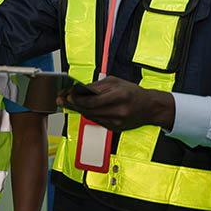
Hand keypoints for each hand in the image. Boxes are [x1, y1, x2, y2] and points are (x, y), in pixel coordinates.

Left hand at [56, 76, 173, 131]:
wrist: (150, 108)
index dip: (78, 99)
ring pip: (91, 116)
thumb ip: (98, 86)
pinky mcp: (114, 128)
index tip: (67, 95)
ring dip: (78, 110)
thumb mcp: (116, 82)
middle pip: (89, 110)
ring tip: (66, 103)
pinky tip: (80, 108)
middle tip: (61, 99)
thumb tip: (80, 89)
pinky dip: (88, 114)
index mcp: (120, 97)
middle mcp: (118, 112)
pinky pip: (96, 120)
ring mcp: (116, 122)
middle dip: (73, 105)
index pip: (93, 101)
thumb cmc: (133, 92)